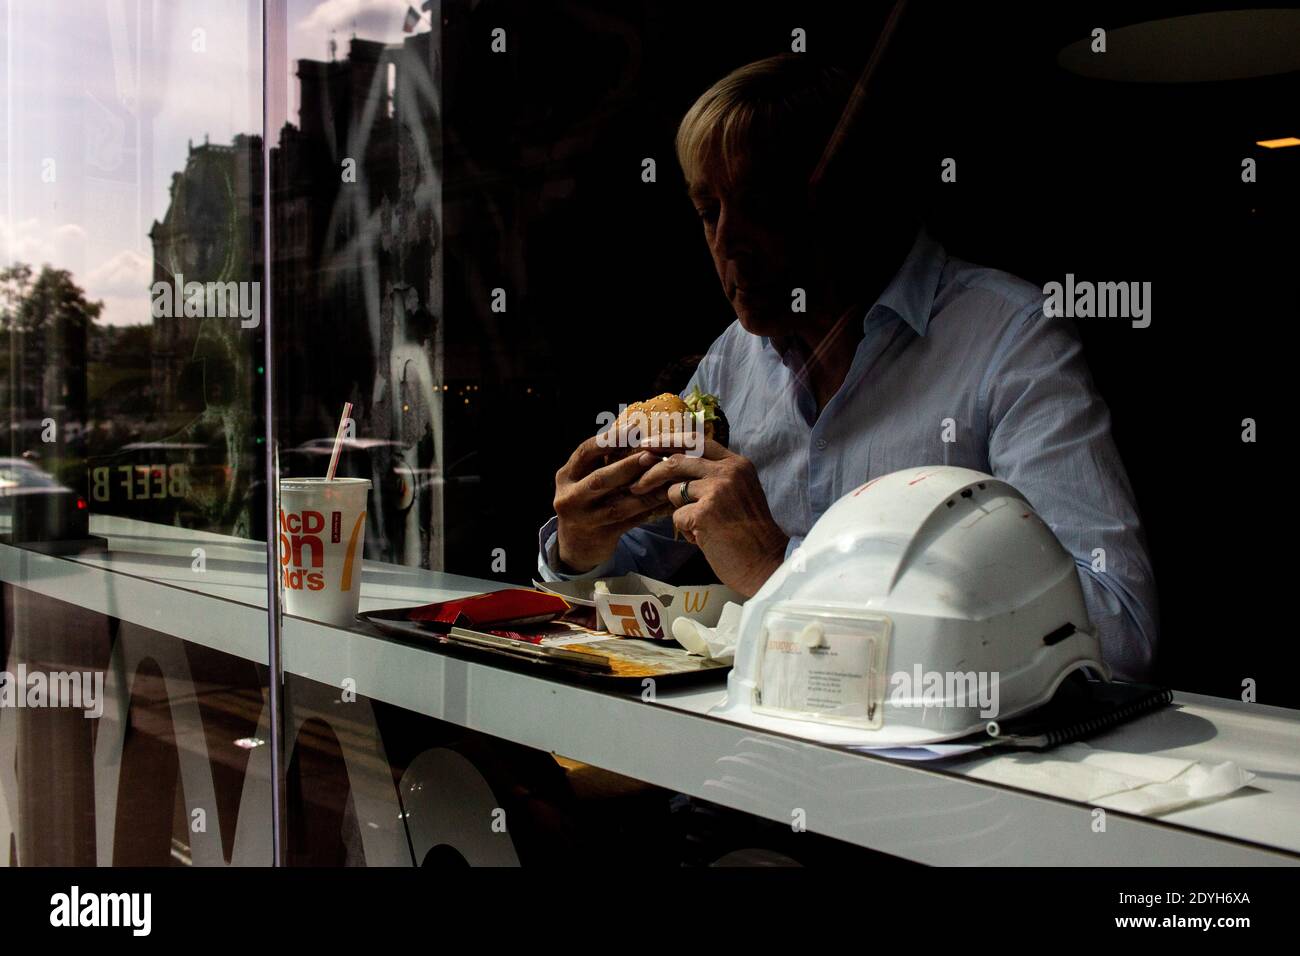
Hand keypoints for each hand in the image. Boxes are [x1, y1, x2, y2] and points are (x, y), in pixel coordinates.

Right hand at [553, 435, 666, 572]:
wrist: (576, 546)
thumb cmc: (586, 500)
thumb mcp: (583, 479)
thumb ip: (602, 460)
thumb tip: (636, 429)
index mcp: (566, 476)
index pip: (585, 452)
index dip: (610, 439)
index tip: (633, 427)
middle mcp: (569, 497)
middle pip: (599, 480)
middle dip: (627, 466)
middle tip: (651, 455)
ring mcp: (584, 520)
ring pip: (618, 506)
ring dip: (645, 492)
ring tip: (666, 480)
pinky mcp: (602, 536)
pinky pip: (630, 522)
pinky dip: (649, 511)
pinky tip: (665, 501)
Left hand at [628, 437, 787, 596]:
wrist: (765, 563)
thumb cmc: (748, 532)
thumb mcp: (737, 492)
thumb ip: (712, 475)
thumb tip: (670, 464)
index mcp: (737, 463)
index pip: (696, 440)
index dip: (668, 440)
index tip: (647, 444)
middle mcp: (728, 471)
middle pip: (677, 461)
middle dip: (651, 472)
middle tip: (636, 485)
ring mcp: (717, 490)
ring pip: (674, 491)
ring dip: (679, 510)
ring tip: (700, 526)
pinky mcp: (705, 512)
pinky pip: (677, 516)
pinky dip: (685, 531)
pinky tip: (704, 539)